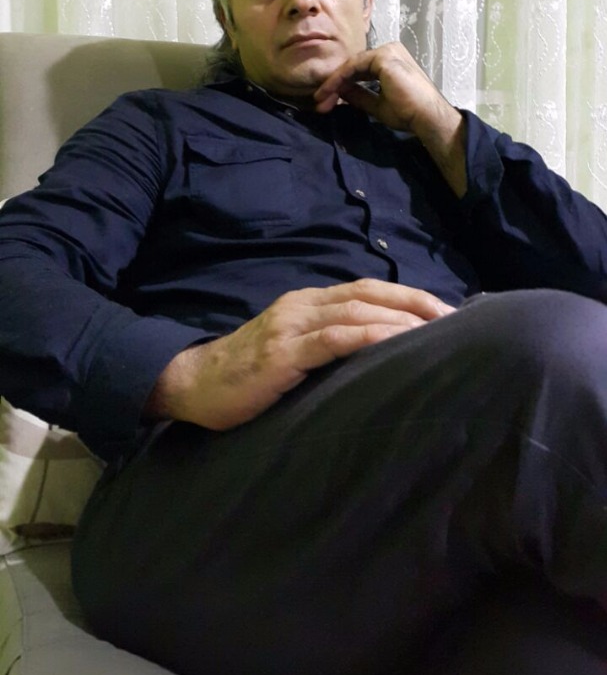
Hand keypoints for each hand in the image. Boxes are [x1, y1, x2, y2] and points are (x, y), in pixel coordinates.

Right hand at [147, 278, 453, 429]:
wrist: (193, 385)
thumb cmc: (248, 376)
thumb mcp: (293, 353)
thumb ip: (327, 345)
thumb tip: (379, 356)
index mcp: (308, 303)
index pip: (368, 290)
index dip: (409, 296)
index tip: (447, 311)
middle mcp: (303, 305)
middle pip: (371, 293)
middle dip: (417, 303)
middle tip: (458, 319)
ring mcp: (291, 326)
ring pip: (357, 311)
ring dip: (401, 319)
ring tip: (438, 331)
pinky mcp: (282, 353)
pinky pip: (333, 339)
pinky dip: (368, 336)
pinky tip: (395, 341)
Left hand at [314, 42, 467, 196]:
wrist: (426, 116)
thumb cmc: (408, 112)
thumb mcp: (377, 104)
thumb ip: (359, 95)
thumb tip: (339, 90)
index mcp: (390, 61)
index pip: (359, 70)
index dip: (341, 86)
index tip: (325, 103)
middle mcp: (389, 51)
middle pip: (353, 67)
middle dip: (334, 85)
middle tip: (319, 104)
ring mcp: (387, 51)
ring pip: (351, 66)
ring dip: (333, 83)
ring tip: (319, 100)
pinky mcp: (383, 57)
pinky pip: (353, 67)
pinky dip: (338, 79)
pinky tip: (327, 92)